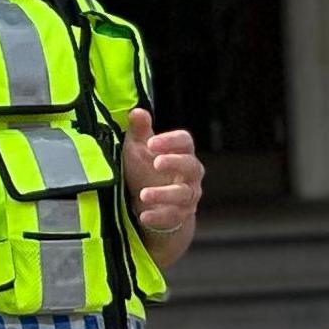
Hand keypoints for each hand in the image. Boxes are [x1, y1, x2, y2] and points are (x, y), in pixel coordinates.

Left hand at [123, 108, 203, 233]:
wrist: (151, 207)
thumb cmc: (146, 173)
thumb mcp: (139, 151)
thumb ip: (140, 132)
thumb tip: (137, 111)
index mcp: (181, 154)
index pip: (185, 142)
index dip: (170, 140)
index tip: (151, 142)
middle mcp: (190, 175)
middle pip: (192, 166)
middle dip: (175, 163)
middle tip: (156, 162)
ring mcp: (188, 196)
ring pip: (184, 194)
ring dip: (164, 194)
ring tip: (144, 194)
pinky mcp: (180, 216)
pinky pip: (174, 217)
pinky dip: (159, 216)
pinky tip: (144, 215)